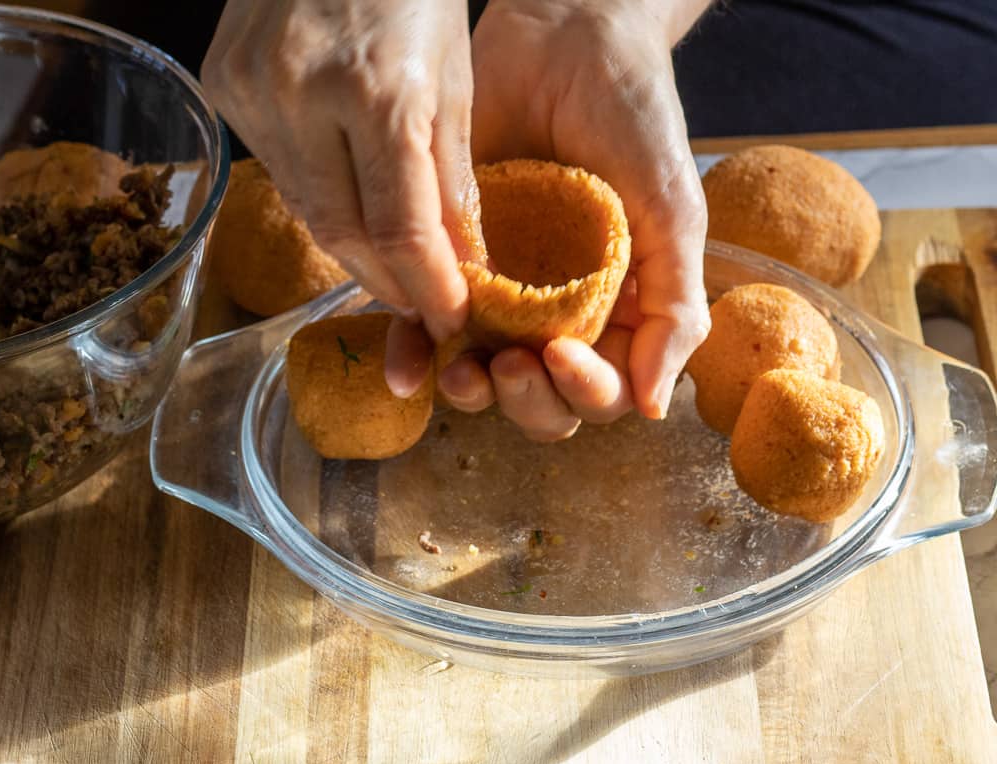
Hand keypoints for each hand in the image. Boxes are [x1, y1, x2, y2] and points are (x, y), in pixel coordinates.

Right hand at [201, 0, 481, 369]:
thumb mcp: (453, 79)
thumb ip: (452, 180)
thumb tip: (460, 269)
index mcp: (378, 88)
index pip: (402, 228)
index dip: (428, 289)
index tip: (450, 320)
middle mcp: (303, 93)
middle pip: (344, 233)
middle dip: (388, 281)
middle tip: (421, 305)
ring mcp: (252, 90)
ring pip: (306, 211)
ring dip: (353, 247)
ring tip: (391, 267)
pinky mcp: (224, 87)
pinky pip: (279, 172)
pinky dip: (318, 198)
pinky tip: (347, 205)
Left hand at [440, 0, 711, 438]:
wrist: (564, 38)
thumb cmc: (634, 117)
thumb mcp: (672, 211)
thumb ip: (673, 306)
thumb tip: (657, 407)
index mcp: (622, 311)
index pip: (605, 390)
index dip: (586, 392)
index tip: (563, 355)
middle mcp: (562, 315)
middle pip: (545, 402)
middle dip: (528, 401)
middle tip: (511, 365)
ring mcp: (505, 295)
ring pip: (485, 379)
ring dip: (473, 392)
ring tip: (461, 370)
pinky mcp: (452, 264)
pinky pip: (430, 327)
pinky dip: (416, 353)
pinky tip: (408, 360)